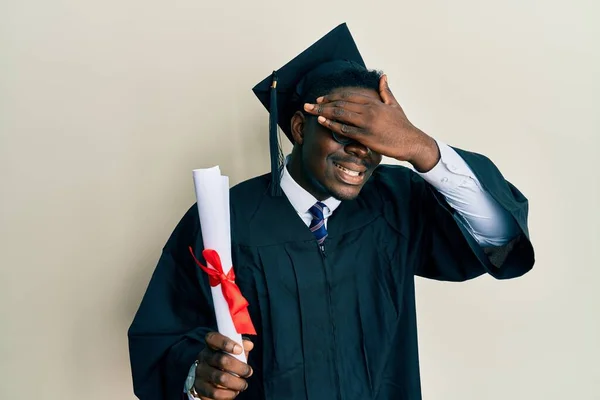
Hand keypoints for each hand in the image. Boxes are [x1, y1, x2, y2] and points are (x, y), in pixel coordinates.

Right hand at [194, 332, 253, 399]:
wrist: (207, 379)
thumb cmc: (223, 362)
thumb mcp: (232, 352)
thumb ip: (241, 346)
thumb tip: (249, 344)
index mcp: (210, 345)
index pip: (213, 338)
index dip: (225, 342)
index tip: (239, 349)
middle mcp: (203, 358)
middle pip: (221, 360)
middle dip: (240, 367)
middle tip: (249, 372)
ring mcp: (200, 373)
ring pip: (220, 378)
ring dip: (237, 383)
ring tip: (243, 384)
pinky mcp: (200, 388)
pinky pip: (215, 393)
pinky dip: (229, 394)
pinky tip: (234, 392)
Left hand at [303, 75, 439, 171]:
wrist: (411, 141)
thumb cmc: (402, 125)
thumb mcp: (394, 105)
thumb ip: (386, 91)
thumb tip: (383, 77)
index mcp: (374, 101)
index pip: (348, 96)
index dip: (332, 96)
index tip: (320, 99)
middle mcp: (369, 109)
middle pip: (340, 103)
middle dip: (322, 103)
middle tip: (308, 105)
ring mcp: (367, 122)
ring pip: (340, 114)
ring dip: (323, 112)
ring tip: (311, 111)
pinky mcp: (366, 136)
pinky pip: (345, 129)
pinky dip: (332, 125)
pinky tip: (323, 122)